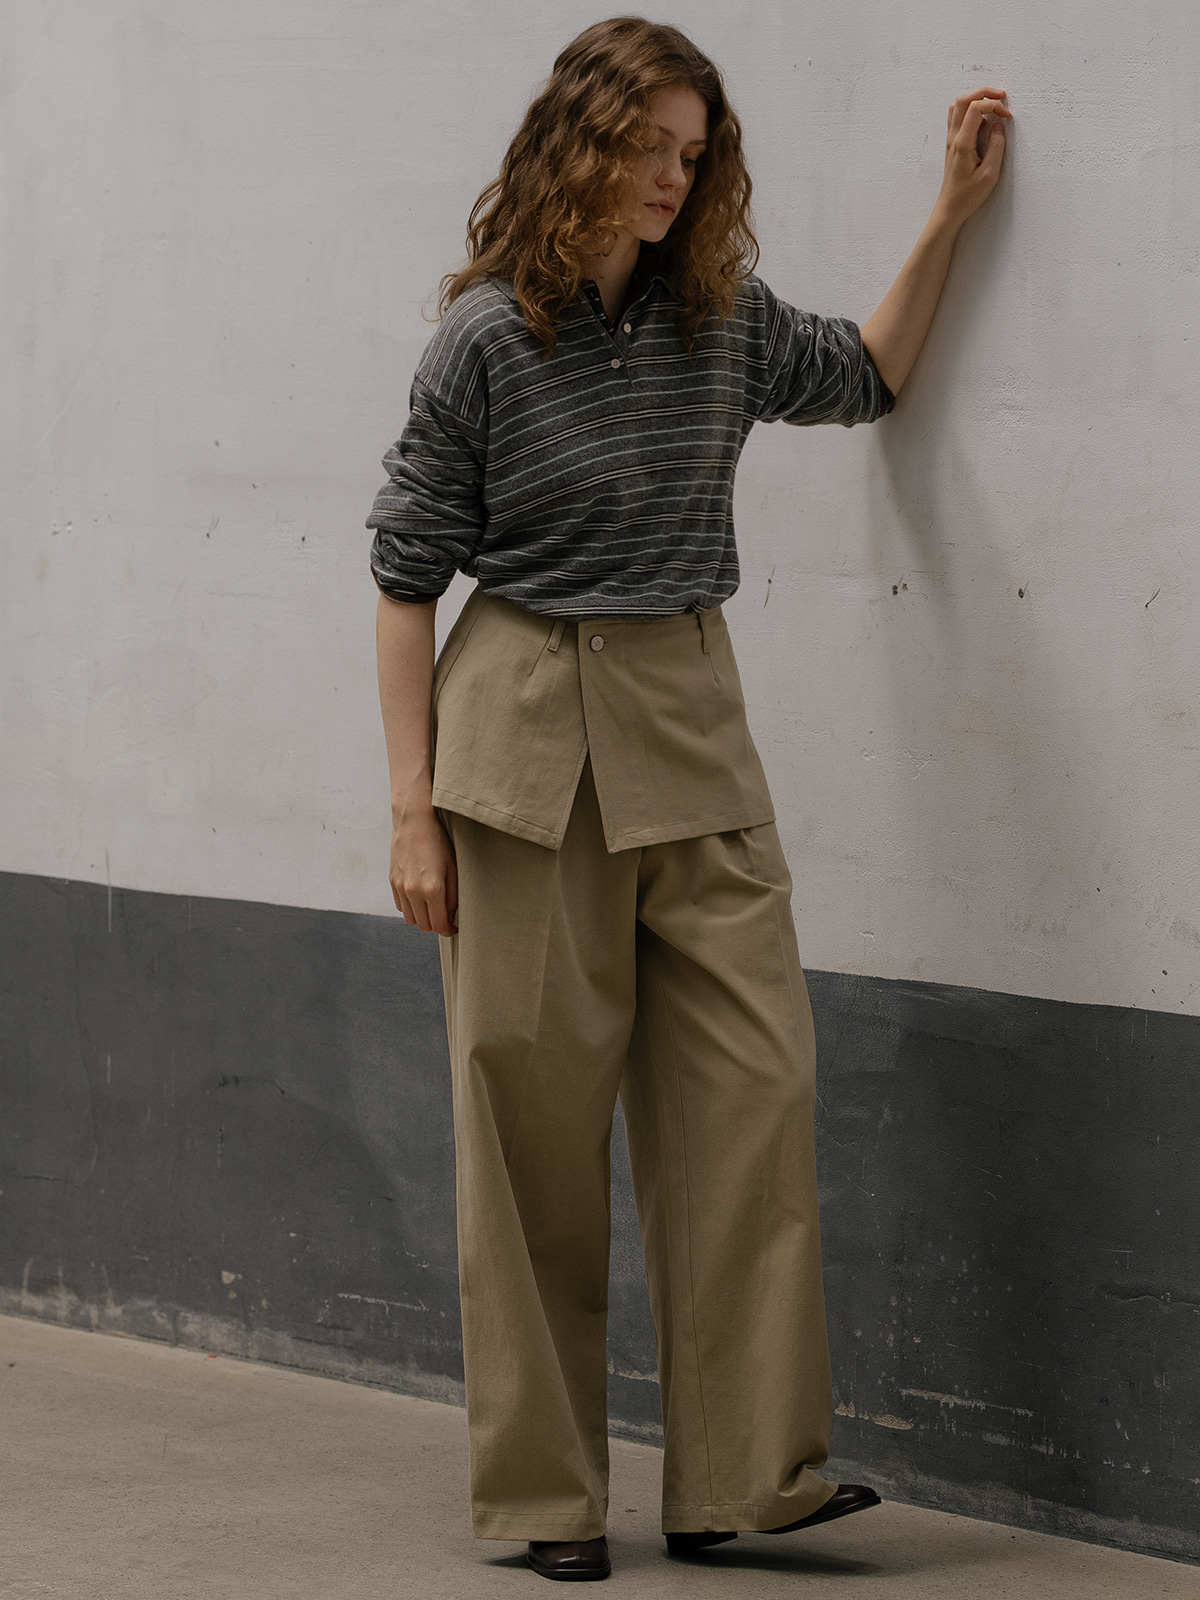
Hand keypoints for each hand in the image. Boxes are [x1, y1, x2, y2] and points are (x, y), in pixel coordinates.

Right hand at [389, 803, 458, 934]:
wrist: (414, 821)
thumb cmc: (438, 841)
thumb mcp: (453, 867)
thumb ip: (453, 894)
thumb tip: (451, 912)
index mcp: (432, 889)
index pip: (438, 925)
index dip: (448, 930)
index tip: (454, 928)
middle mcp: (413, 891)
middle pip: (424, 926)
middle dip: (436, 925)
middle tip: (446, 917)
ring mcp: (400, 887)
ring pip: (410, 919)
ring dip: (422, 918)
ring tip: (433, 907)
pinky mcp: (392, 881)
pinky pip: (401, 906)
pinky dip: (411, 908)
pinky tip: (420, 897)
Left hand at [936, 87, 1010, 228]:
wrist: (950, 209)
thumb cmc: (968, 196)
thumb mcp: (989, 175)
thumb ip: (996, 147)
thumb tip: (999, 125)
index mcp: (962, 143)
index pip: (975, 108)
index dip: (994, 105)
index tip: (1007, 116)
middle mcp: (953, 138)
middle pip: (963, 99)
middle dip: (984, 92)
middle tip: (1002, 96)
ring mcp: (950, 140)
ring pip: (958, 106)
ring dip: (976, 99)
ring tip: (993, 104)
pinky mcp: (952, 144)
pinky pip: (957, 117)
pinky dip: (971, 110)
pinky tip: (983, 120)